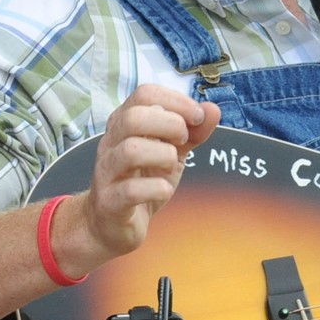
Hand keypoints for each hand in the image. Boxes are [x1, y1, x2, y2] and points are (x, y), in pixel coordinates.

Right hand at [69, 84, 220, 266]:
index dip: (177, 101)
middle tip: (183, 140)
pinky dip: (157, 188)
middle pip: (133, 117)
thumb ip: (192, 132)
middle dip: (169, 124)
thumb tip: (213, 109)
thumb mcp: (171, 153)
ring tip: (172, 164)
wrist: (111, 225)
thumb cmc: (141, 181)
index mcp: (124, 124)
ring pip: (131, 150)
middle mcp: (110, 143)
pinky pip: (131, 190)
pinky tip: (164, 190)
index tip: (196, 117)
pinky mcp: (110, 202)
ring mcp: (107, 172)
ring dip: (163, 155)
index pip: (145, 93)